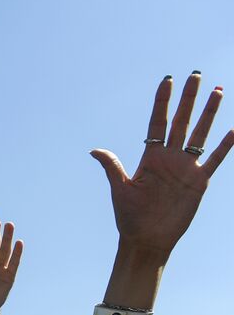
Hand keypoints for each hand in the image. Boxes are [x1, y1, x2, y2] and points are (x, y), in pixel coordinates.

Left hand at [91, 73, 233, 254]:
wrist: (146, 239)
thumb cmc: (130, 217)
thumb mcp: (120, 189)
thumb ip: (112, 166)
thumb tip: (94, 150)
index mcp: (151, 157)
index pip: (158, 122)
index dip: (162, 102)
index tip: (167, 80)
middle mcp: (170, 158)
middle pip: (181, 121)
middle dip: (188, 99)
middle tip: (195, 75)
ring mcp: (186, 168)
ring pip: (200, 134)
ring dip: (209, 114)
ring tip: (218, 92)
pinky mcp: (199, 181)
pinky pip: (216, 159)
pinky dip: (226, 146)